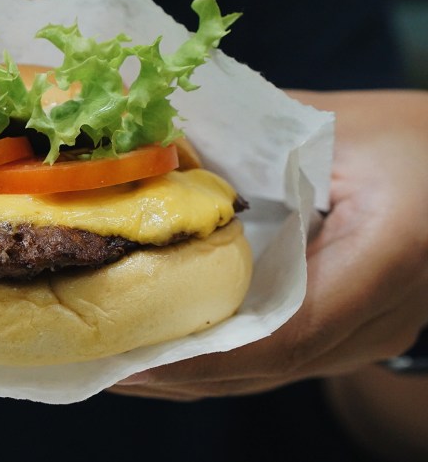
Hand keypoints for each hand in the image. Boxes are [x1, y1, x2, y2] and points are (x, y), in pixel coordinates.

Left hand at [111, 89, 427, 399]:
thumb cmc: (404, 137)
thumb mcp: (331, 124)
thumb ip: (247, 139)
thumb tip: (158, 149)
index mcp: (387, 252)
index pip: (290, 328)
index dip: (208, 353)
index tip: (138, 359)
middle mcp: (385, 312)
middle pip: (270, 365)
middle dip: (181, 372)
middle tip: (103, 365)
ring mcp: (373, 334)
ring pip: (271, 374)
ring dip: (192, 375)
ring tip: (118, 366)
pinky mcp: (355, 336)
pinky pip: (279, 361)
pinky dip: (220, 362)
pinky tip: (166, 354)